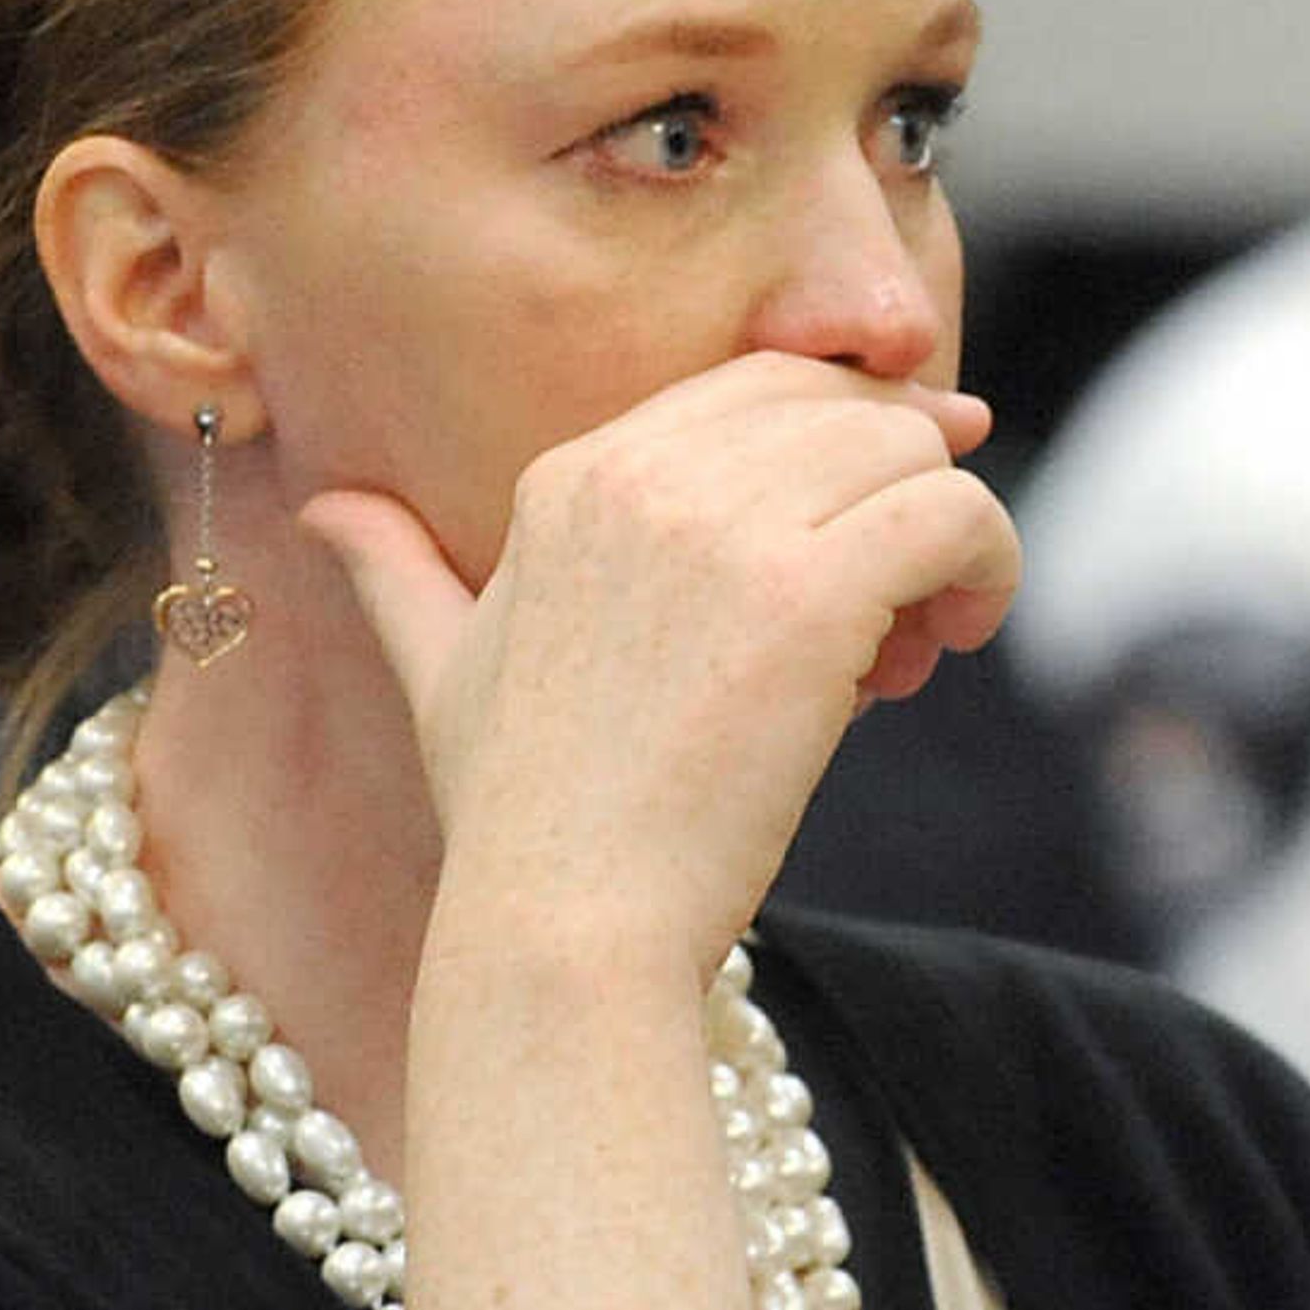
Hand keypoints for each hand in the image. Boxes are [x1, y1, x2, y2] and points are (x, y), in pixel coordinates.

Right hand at [300, 351, 1020, 969]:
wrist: (561, 922)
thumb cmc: (513, 817)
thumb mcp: (436, 669)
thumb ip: (393, 571)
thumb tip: (326, 510)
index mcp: (571, 475)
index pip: (756, 387)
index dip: (835, 445)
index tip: (871, 530)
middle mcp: (643, 475)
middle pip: (842, 405)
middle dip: (895, 484)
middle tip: (908, 601)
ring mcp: (727, 528)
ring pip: (910, 450)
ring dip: (947, 532)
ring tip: (929, 636)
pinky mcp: (812, 593)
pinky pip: (952, 512)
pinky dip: (984, 564)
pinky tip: (958, 638)